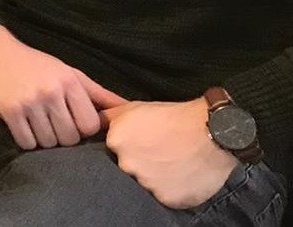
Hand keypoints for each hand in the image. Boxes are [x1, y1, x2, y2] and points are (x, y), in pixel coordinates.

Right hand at [0, 24, 124, 149]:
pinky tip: (25, 127)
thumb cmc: (35, 63)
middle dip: (63, 136)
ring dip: (44, 139)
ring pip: (48, 142)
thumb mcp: (69, 72)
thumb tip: (129, 109)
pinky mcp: (9, 111)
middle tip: (53, 124)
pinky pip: (26, 142)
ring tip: (38, 124)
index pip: (89, 125)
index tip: (72, 120)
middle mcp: (51, 92)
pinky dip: (27, 141)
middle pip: (70, 138)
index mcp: (69, 82)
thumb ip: (98, 93)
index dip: (82, 128)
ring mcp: (29, 102)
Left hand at [105, 97, 237, 208]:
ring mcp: (146, 183)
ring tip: (174, 164)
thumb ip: (110, 117)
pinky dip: (173, 190)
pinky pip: (164, 197)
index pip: (114, 153)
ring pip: (145, 185)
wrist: (213, 131)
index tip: (145, 145)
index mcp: (116, 142)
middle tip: (161, 155)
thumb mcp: (136, 108)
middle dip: (141, 165)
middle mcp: (126, 164)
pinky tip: (182, 175)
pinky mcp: (166, 198)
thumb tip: (93, 120)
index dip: (131, 150)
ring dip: (157, 178)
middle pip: (128, 170)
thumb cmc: (175, 117)